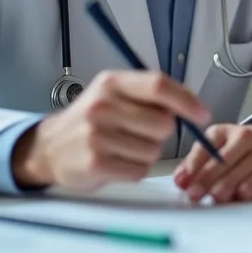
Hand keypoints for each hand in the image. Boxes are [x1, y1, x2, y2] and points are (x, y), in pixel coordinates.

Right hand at [11, 70, 209, 190]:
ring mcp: (96, 136)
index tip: (202, 114)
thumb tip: (192, 108)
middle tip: (141, 132)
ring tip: (123, 146)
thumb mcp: (114, 93)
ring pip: (153, 150)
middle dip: (161, 132)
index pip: (158, 85)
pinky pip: (139, 170)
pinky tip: (117, 161)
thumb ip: (150, 95)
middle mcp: (102, 105)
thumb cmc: (92, 118)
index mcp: (111, 82)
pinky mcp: (95, 164)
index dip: (186, 101)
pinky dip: (135, 169)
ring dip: (147, 152)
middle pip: (162, 123)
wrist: (49, 146)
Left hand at [172, 124, 251, 203]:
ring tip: (216, 197)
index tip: (183, 183)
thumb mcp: (217, 148)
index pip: (205, 147)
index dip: (192, 166)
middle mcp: (244, 137)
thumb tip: (180, 180)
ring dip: (227, 184)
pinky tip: (241, 194)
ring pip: (242, 167)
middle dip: (206, 178)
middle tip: (195, 194)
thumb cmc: (239, 150)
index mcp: (223, 132)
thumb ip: (196, 163)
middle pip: (223, 159)